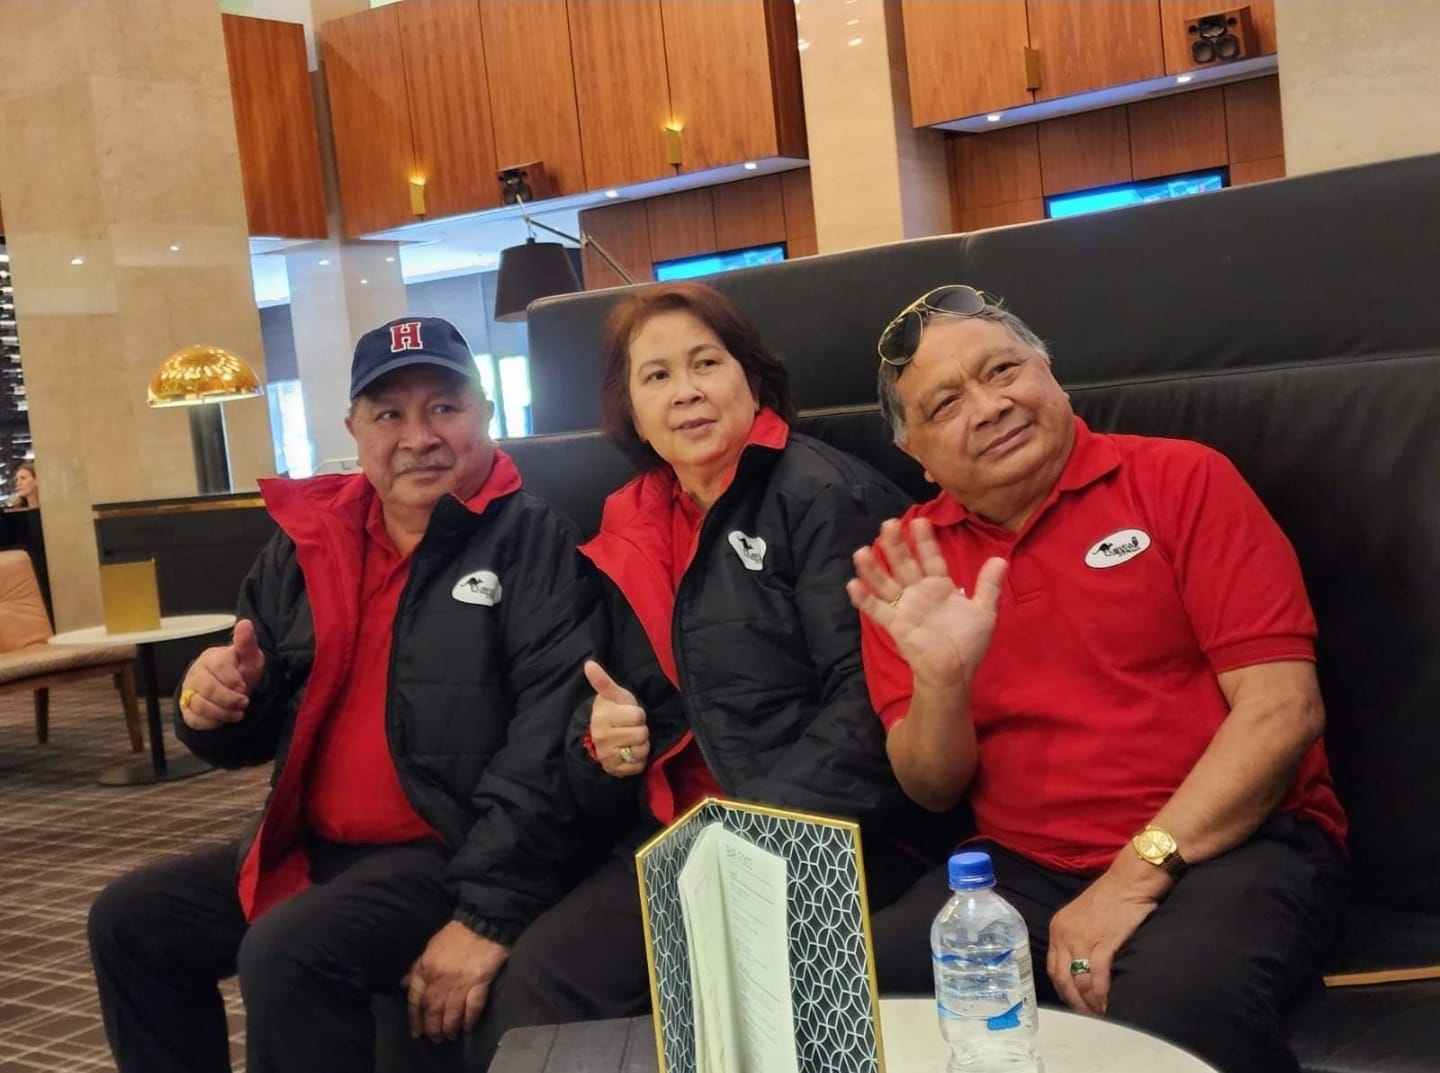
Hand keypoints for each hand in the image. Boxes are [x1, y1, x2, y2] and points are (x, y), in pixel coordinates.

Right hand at [178, 619, 265, 729]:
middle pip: (206, 687)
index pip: (217, 665)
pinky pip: (194, 719)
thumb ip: (247, 643)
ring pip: (199, 704)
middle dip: (228, 698)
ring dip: (222, 712)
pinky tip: (224, 719)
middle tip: (244, 702)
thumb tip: (245, 623)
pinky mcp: (187, 709)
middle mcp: (196, 673)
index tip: (243, 687)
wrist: (230, 691)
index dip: (232, 679)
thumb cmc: (240, 671)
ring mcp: (189, 691)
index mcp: (211, 657)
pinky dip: (212, 722)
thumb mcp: (250, 658)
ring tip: (238, 713)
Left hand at [405, 921, 509, 1041]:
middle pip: (433, 1009)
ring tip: (450, 1036)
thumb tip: (405, 983)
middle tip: (436, 1038)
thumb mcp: (431, 947)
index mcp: (427, 968)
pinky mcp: (480, 982)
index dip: (415, 1018)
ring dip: (449, 1027)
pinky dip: (470, 1018)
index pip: (416, 999)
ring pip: (451, 1012)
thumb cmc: (456, 934)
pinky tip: (468, 1026)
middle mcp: (441, 978)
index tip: (417, 1032)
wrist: (482, 922)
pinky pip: (473, 1006)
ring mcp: (461, 981)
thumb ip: (418, 966)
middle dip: (432, 1027)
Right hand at [584, 660, 648, 776]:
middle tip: (630, 728)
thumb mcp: (613, 695)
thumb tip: (589, 664)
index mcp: (603, 717)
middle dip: (640, 730)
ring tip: (631, 739)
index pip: (638, 716)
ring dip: (642, 745)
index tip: (629, 714)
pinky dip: (638, 760)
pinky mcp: (614, 770)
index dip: (638, 714)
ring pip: (641, 750)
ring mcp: (607, 756)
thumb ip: (603, 681)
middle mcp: (602, 738)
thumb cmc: (613, 712)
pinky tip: (630, 752)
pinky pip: (638, 766)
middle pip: (641, 734)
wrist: (600, 737)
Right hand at [847, 518, 1006, 688]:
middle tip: (888, 524)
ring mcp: (905, 607)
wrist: (955, 672)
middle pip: (904, 564)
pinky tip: (853, 584)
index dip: (925, 541)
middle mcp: (919, 592)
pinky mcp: (895, 624)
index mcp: (939, 586)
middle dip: (896, 545)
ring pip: (886, 582)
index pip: (931, 558)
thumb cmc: (968, 643)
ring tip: (861, 551)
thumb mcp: (983, 611)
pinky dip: (864, 598)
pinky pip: (877, 609)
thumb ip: (988, 586)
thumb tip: (1001, 559)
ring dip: (873, 568)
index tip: (920, 520)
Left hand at [1046, 861, 1167, 1014]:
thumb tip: (1082, 970)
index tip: (1075, 1006)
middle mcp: (1065, 934)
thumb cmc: (1112, 897)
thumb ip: (1078, 940)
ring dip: (1090, 1003)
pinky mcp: (1104, 942)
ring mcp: (1083, 938)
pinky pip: (1098, 977)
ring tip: (1102, 1015)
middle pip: (1063, 979)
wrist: (1131, 880)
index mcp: (1058, 928)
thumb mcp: (1083, 917)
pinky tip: (1109, 1004)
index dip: (1064, 991)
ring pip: (1081, 982)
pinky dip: (1102, 995)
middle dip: (1075, 1003)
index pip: (1053, 969)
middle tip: (1088, 1018)